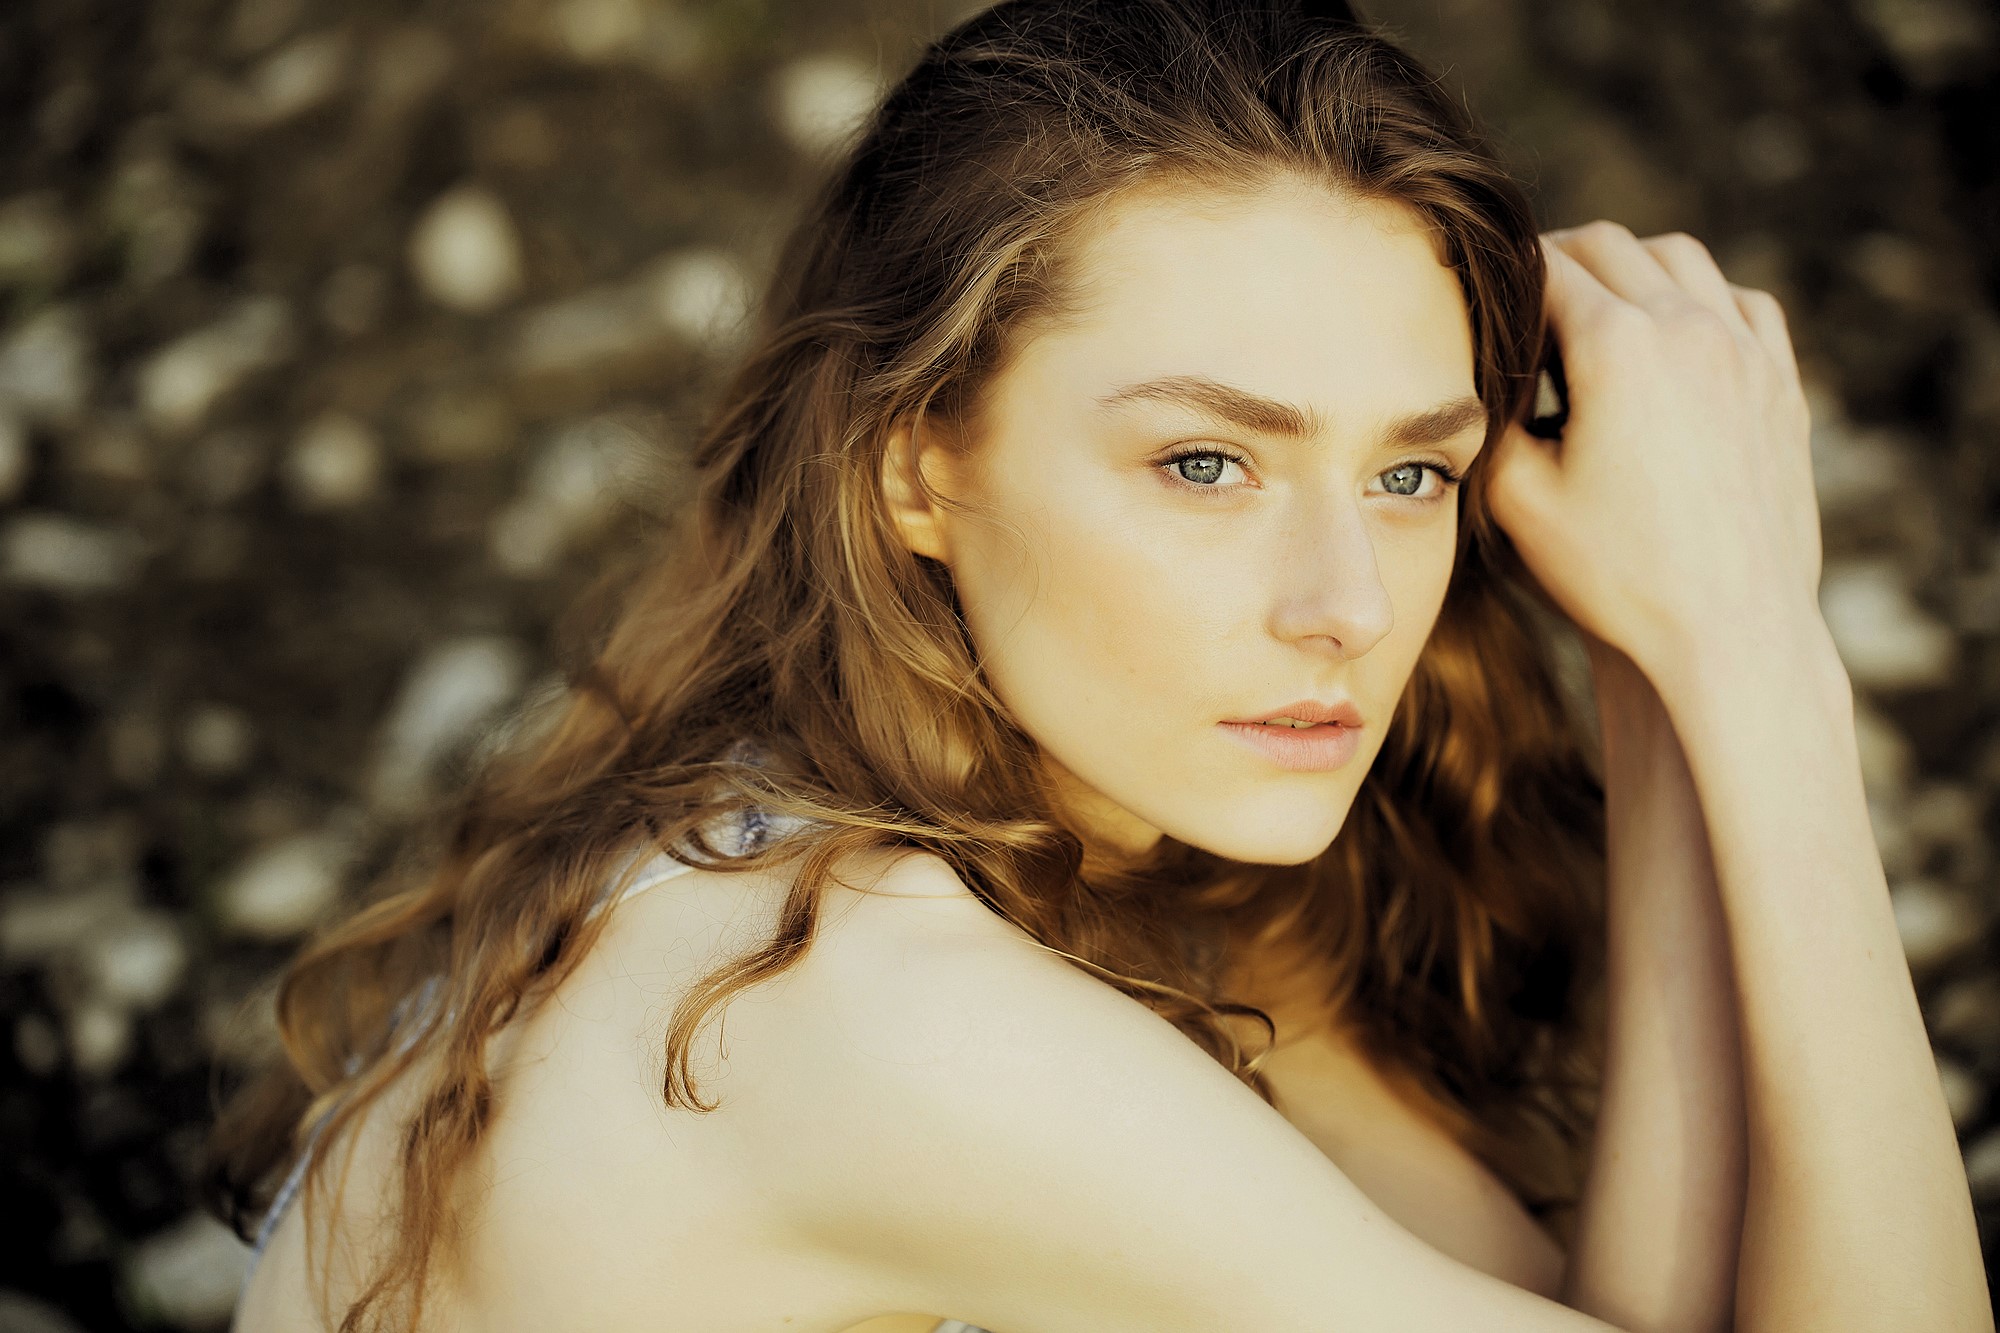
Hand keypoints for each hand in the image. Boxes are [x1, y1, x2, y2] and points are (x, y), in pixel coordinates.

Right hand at [1484, 222, 1824, 681]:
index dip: (1505, 278)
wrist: (1730, 630)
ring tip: (1600, 308)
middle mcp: (1690, 329)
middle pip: (1613, 246)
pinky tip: (1678, 338)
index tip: (1483, 298)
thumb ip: (1490, 419)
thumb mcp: (1516, 500)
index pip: (1547, 267)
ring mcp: (1747, 352)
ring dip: (1632, 268)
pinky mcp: (1781, 385)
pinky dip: (1701, 300)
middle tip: (1528, 297)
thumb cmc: (1616, 574)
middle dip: (1562, 259)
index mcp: (1618, 346)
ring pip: (1682, 259)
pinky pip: (1743, 304)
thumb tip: (1484, 377)